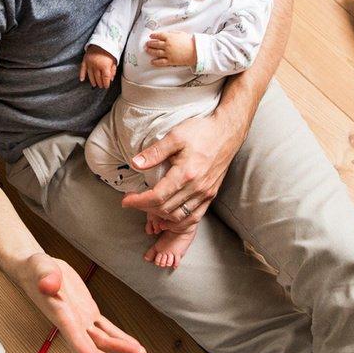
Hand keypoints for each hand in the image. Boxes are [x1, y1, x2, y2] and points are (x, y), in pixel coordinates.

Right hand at [23, 252, 144, 352]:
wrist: (38, 271)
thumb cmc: (36, 270)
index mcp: (61, 316)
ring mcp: (81, 320)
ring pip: (103, 340)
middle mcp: (72, 323)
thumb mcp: (40, 268)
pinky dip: (119, 336)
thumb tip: (48, 284)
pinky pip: (106, 328)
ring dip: (120, 348)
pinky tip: (131, 344)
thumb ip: (45, 277)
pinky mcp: (88, 312)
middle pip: (92, 347)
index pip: (76, 340)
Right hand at [80, 47, 116, 89]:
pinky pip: (82, 69)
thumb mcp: (114, 60)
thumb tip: (111, 78)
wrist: (102, 40)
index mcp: (104, 66)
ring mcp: (90, 63)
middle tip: (101, 86)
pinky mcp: (85, 60)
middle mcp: (96, 66)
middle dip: (100, 83)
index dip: (106, 84)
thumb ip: (113, 70)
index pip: (105, 78)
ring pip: (91, 75)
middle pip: (98, 78)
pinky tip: (82, 79)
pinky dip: (82, 75)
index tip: (106, 86)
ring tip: (94, 84)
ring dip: (93, 81)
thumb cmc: (109, 50)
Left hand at [121, 109, 241, 225]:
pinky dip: (178, 221)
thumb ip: (155, 152)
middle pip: (165, 210)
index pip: (157, 197)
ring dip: (160, 216)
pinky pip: (193, 217)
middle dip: (145, 208)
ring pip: (179, 217)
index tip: (126, 200)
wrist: (227, 132)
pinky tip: (168, 217)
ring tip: (147, 208)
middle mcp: (197, 188)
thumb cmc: (202, 131)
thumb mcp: (175, 136)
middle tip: (133, 201)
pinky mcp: (211, 194)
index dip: (138, 202)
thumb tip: (135, 163)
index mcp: (186, 174)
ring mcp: (206, 193)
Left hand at [145, 30, 194, 67]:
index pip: (159, 35)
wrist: (195, 51)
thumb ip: (172, 33)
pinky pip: (161, 62)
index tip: (151, 36)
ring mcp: (168, 53)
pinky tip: (152, 62)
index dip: (153, 36)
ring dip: (150, 51)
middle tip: (147, 43)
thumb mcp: (181, 34)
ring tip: (147, 50)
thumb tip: (167, 33)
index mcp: (169, 37)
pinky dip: (155, 62)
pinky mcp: (170, 61)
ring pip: (156, 52)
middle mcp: (167, 45)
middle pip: (155, 44)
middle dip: (150, 43)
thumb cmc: (189, 42)